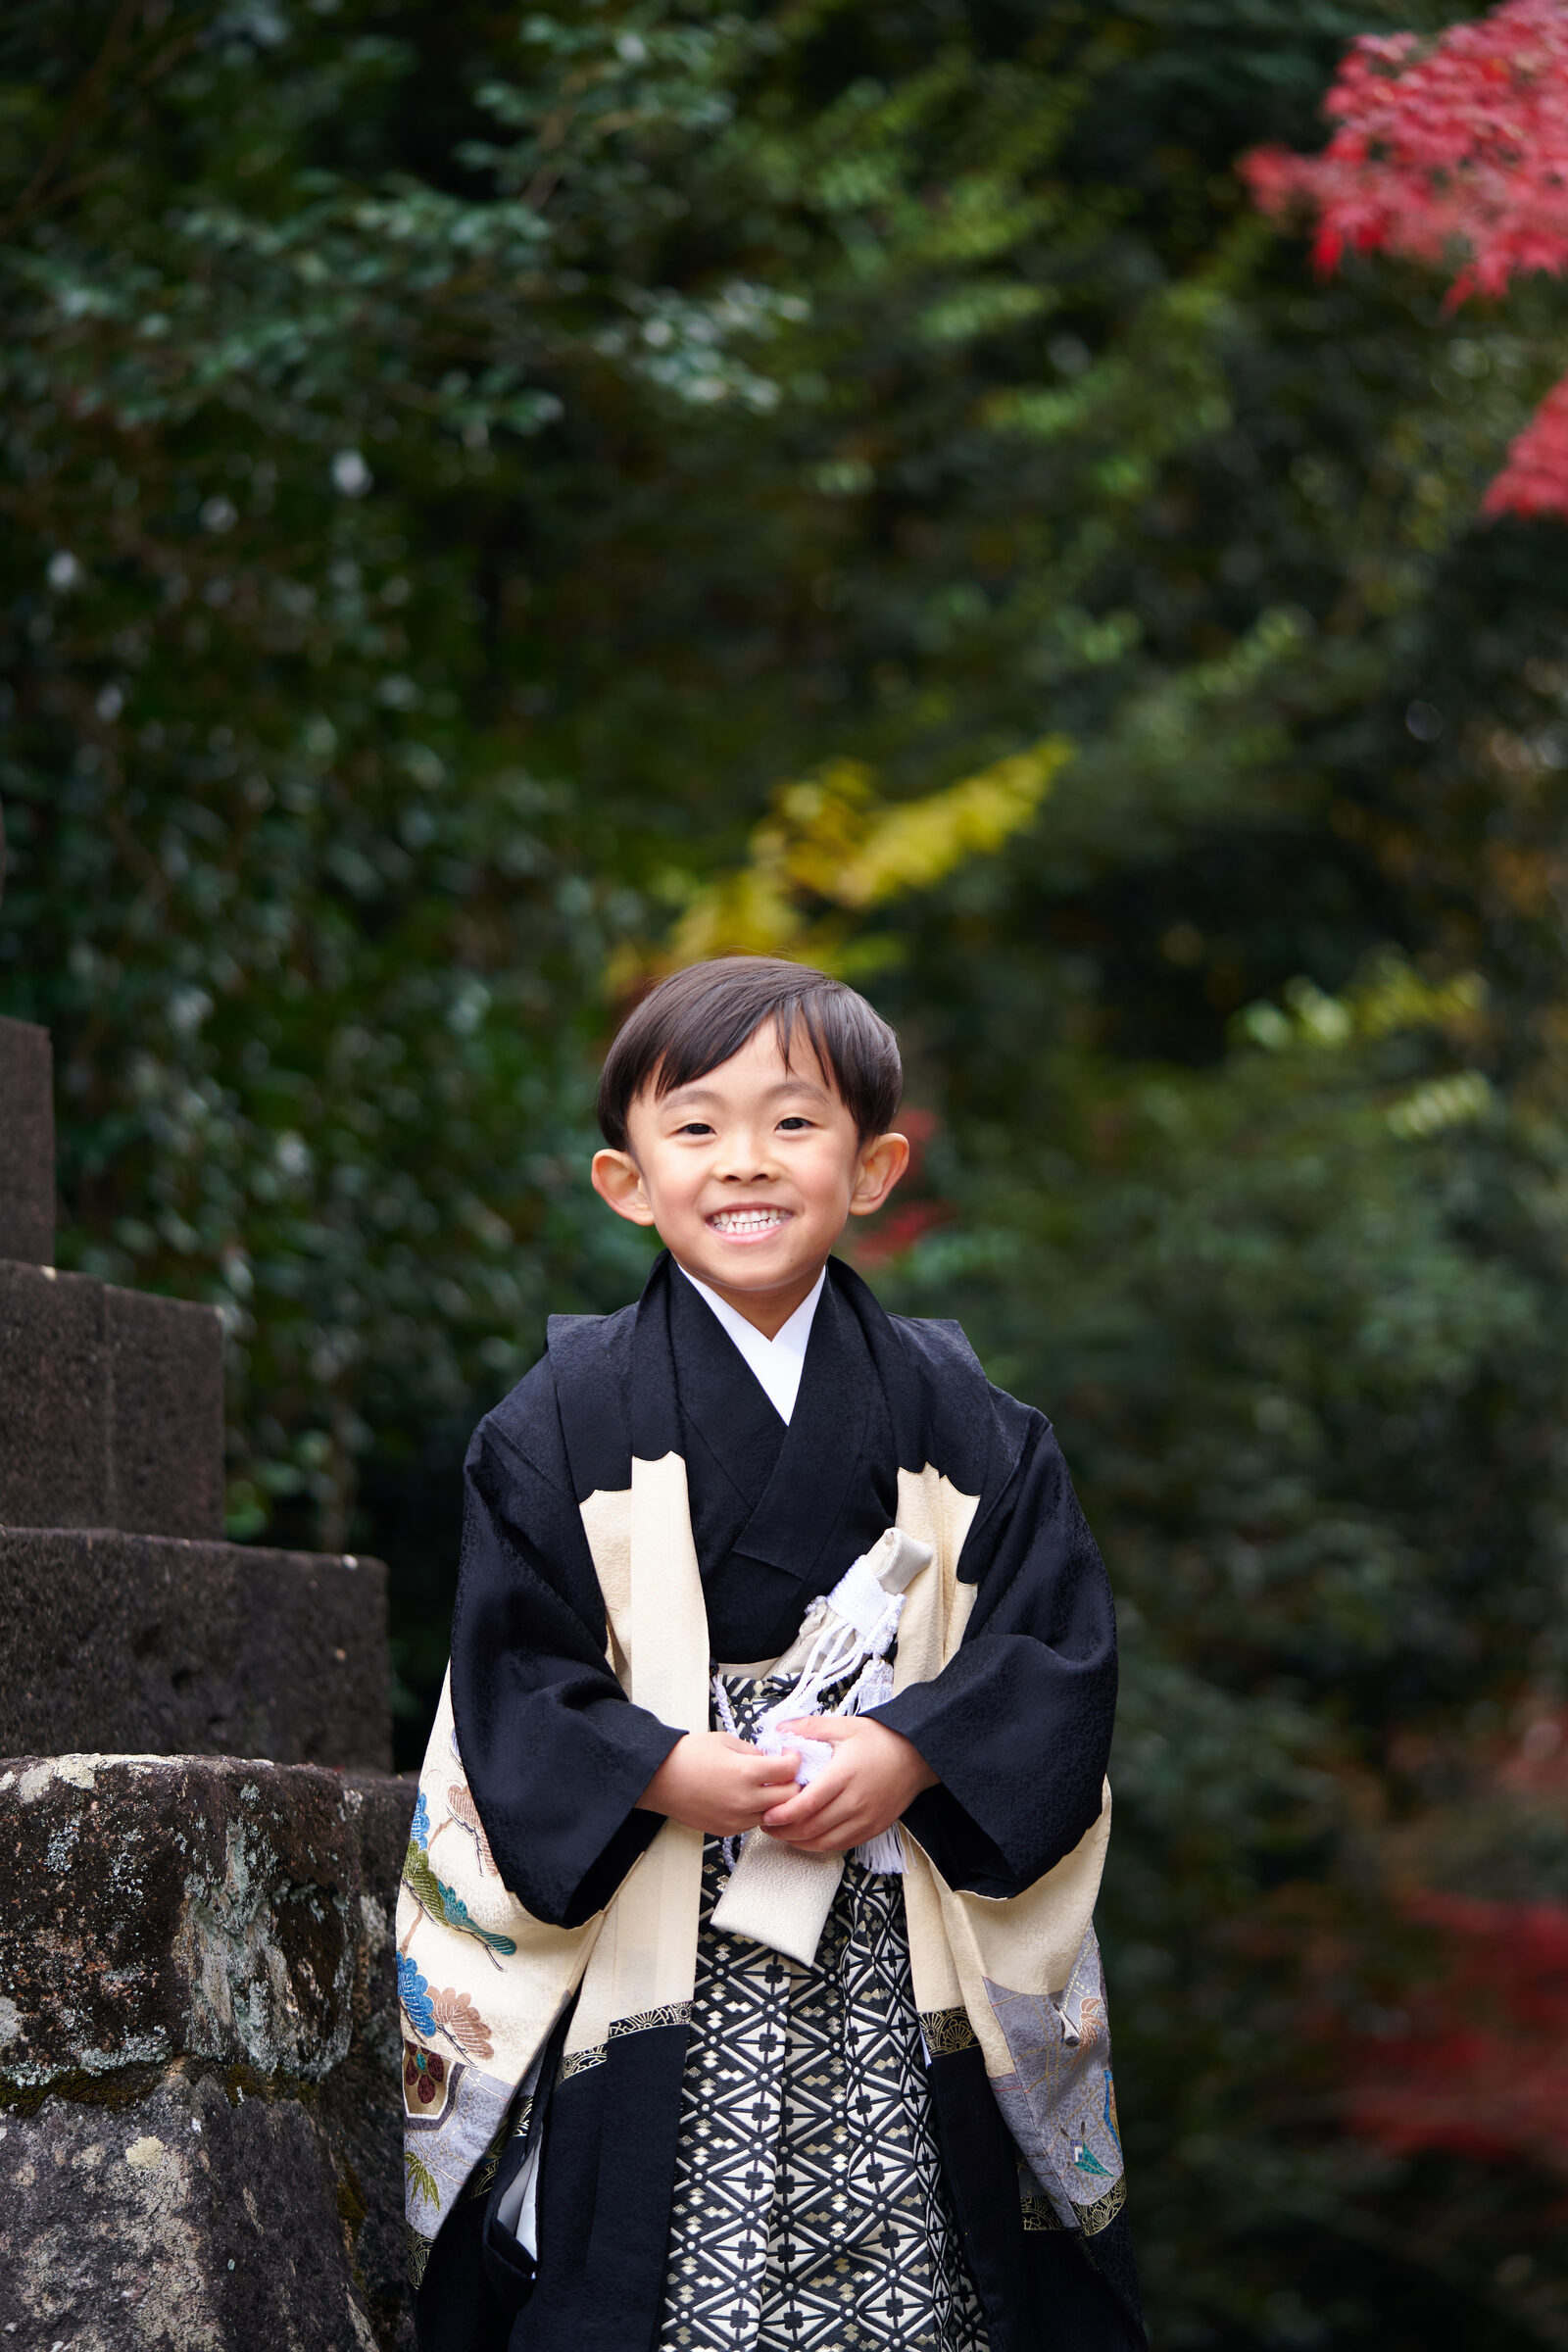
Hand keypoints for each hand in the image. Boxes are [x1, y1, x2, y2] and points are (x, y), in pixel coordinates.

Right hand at [635, 1730, 802, 1836]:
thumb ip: (754, 1752)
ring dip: (776, 1801)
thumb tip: (771, 1760)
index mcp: (746, 1773)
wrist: (659, 1778)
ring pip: (775, 1814)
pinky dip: (758, 1812)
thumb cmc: (688, 1756)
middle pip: (790, 1797)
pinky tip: (747, 1798)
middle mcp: (745, 1800)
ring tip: (764, 1786)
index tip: (789, 1755)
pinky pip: (754, 1823)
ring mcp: (736, 1819)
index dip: (794, 1759)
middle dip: (791, 1782)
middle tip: (783, 1772)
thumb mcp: (726, 1740)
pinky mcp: (727, 1830)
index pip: (790, 1770)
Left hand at [759, 1717, 937, 1853]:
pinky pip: (841, 1845)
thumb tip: (780, 1728)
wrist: (917, 1756)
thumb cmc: (880, 1740)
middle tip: (766, 1825)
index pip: (807, 1804)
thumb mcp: (845, 1726)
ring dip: (799, 1841)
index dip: (782, 1814)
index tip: (766, 1814)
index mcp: (844, 1775)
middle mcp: (855, 1801)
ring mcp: (865, 1818)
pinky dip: (820, 1845)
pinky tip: (807, 1839)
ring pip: (824, 1841)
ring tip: (782, 1833)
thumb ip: (810, 1727)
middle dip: (784, 1830)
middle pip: (811, 1827)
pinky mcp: (873, 1828)